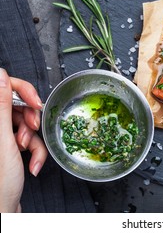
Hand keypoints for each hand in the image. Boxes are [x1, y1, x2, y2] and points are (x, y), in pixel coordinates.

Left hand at [0, 68, 47, 211]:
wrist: (3, 211)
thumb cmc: (0, 183)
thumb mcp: (3, 140)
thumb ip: (2, 106)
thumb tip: (0, 76)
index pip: (3, 88)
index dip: (21, 91)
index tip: (35, 102)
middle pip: (16, 107)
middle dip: (29, 120)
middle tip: (32, 129)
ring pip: (24, 124)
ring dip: (33, 140)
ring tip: (29, 153)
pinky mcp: (8, 147)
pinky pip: (27, 139)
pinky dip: (34, 150)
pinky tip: (33, 162)